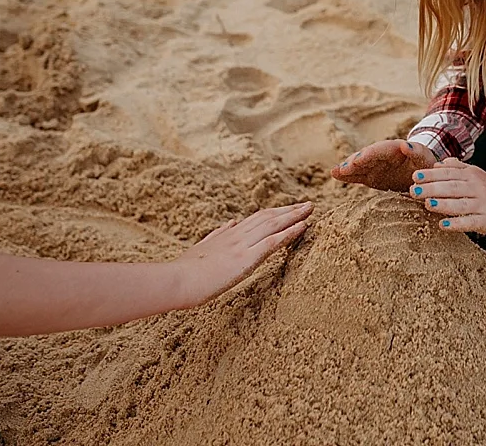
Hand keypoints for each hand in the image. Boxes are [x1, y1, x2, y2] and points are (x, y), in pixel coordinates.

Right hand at [174, 202, 313, 306]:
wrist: (175, 281)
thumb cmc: (185, 272)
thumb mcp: (202, 248)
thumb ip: (217, 236)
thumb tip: (230, 223)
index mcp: (227, 235)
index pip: (256, 219)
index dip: (275, 212)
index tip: (289, 208)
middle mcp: (237, 236)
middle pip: (268, 217)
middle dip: (290, 210)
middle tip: (308, 204)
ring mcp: (242, 246)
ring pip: (273, 225)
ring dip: (294, 216)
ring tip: (310, 209)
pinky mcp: (245, 259)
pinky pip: (272, 242)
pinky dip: (290, 233)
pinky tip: (303, 227)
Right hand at [331, 139, 435, 191]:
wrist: (423, 171)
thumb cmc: (426, 163)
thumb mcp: (425, 158)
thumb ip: (416, 152)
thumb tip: (405, 145)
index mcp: (395, 149)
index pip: (380, 150)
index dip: (368, 155)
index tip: (358, 160)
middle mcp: (382, 155)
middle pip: (365, 157)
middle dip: (354, 162)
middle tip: (343, 169)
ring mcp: (375, 165)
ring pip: (359, 165)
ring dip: (347, 168)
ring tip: (335, 172)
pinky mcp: (371, 176)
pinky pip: (358, 175)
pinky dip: (347, 176)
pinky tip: (335, 175)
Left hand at [410, 158, 485, 233]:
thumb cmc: (485, 186)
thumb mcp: (472, 173)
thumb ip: (455, 168)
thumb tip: (437, 165)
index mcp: (471, 175)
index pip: (449, 173)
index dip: (431, 174)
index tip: (415, 176)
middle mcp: (478, 188)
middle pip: (452, 188)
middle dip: (432, 188)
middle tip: (414, 190)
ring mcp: (483, 204)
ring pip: (461, 204)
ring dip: (443, 204)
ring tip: (427, 203)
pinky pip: (470, 222)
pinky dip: (456, 224)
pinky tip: (442, 225)